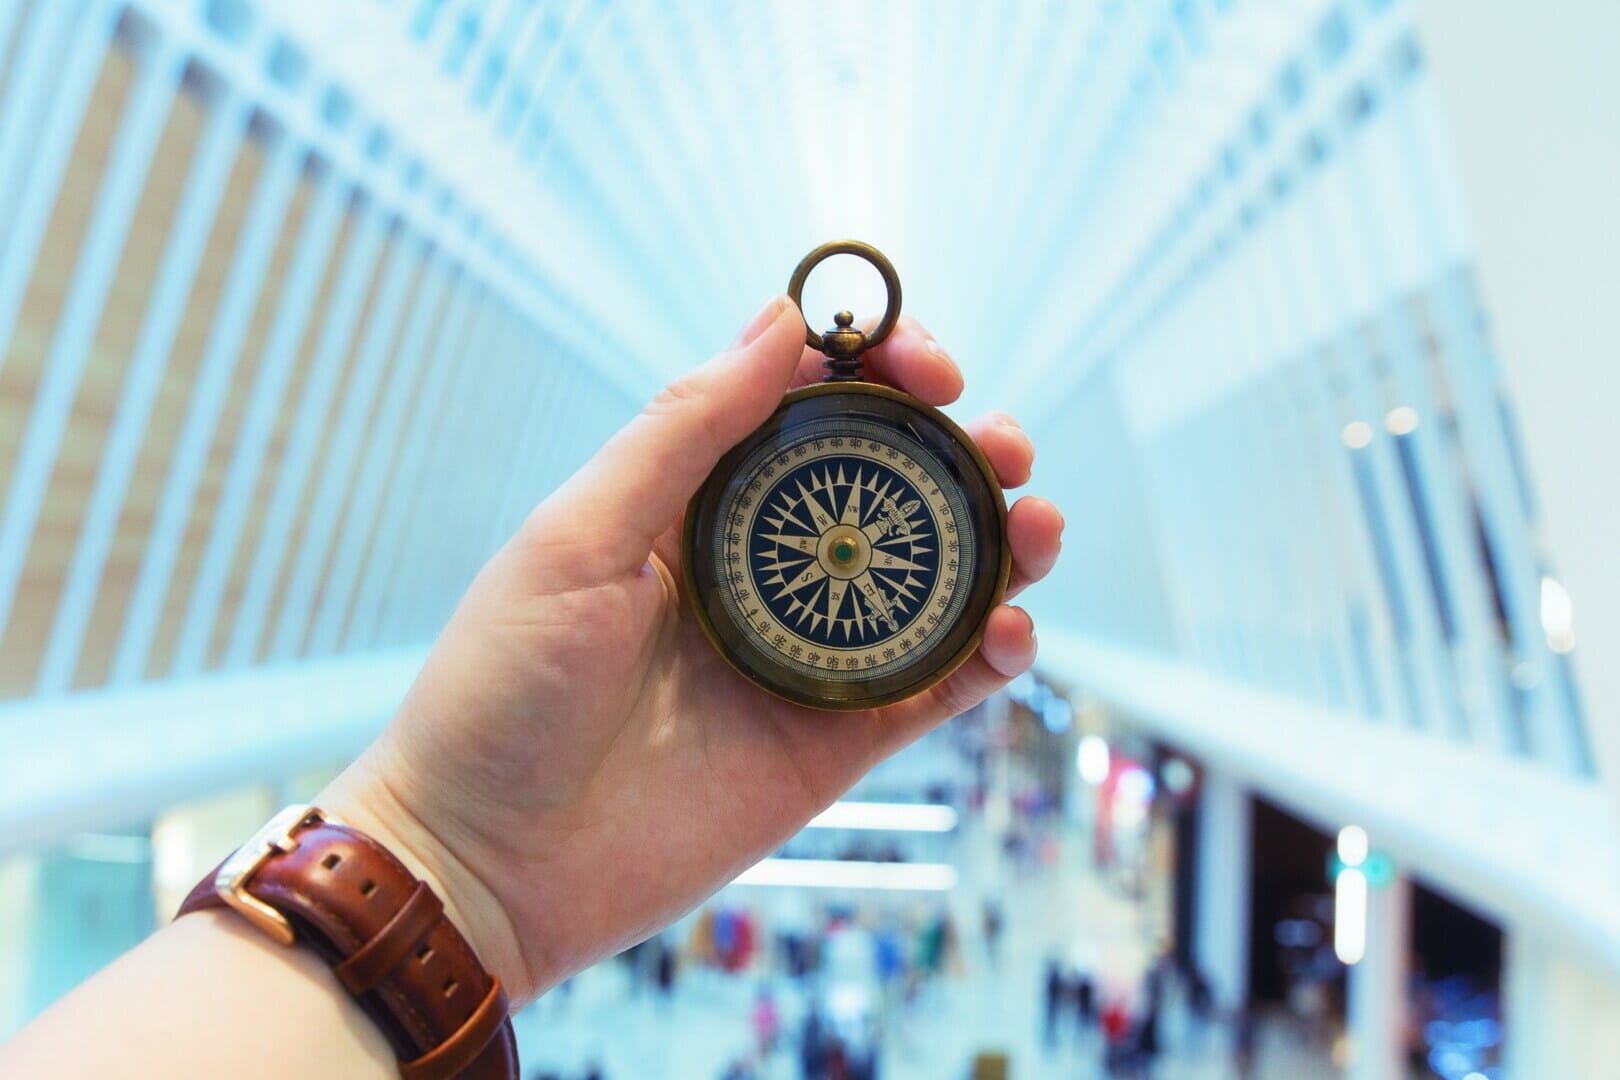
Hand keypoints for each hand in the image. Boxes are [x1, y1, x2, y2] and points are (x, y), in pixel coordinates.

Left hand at [321, 297, 1062, 1003]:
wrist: (485, 868)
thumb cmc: (502, 691)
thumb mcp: (576, 539)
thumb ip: (684, 430)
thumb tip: (783, 317)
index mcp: (697, 498)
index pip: (812, 401)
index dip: (882, 366)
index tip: (929, 366)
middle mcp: (765, 563)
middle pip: (895, 482)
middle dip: (964, 449)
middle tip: (1000, 447)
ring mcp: (809, 650)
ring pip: (937, 577)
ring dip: (1003, 540)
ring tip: (1034, 525)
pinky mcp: (838, 738)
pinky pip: (939, 684)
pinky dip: (993, 654)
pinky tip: (1010, 631)